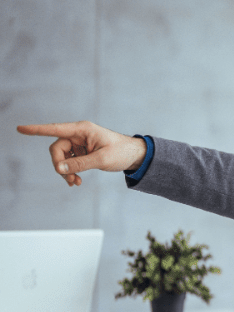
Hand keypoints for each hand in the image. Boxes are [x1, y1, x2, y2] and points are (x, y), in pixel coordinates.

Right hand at [16, 121, 147, 186]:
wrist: (135, 156)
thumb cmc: (122, 152)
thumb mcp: (102, 160)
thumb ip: (80, 164)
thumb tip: (59, 168)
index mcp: (82, 129)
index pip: (55, 129)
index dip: (36, 130)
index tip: (20, 129)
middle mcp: (78, 134)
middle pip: (57, 149)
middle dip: (60, 165)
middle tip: (70, 180)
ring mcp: (80, 143)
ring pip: (62, 157)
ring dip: (66, 171)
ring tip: (76, 183)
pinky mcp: (82, 151)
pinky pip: (69, 162)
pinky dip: (71, 172)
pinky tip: (76, 181)